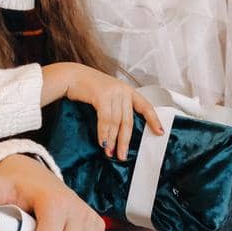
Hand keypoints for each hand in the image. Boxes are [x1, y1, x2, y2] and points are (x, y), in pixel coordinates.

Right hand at [41, 63, 163, 162]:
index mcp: (127, 90)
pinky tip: (102, 142)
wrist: (71, 75)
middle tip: (122, 155)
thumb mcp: (107, 94)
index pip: (145, 106)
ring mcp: (113, 92)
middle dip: (124, 141)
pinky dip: (104, 133)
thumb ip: (116, 107)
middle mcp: (123, 90)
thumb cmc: (88, 87)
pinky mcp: (102, 95)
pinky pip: (105, 119)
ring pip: (116, 122)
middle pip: (128, 121)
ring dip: (112, 140)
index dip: (153, 120)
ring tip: (109, 151)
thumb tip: (119, 132)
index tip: (160, 132)